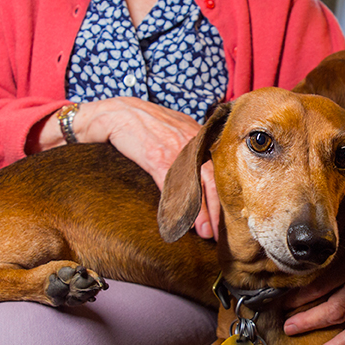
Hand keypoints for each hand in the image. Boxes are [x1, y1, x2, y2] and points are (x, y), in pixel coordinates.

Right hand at [30, 97, 219, 238]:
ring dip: (201, 211)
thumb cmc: (144, 125)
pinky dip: (175, 204)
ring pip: (195, 183)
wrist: (114, 113)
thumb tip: (203, 176)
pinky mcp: (155, 155)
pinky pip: (169, 185)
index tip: (229, 215)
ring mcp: (174, 148)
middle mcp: (191, 141)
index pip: (218, 168)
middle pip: (212, 177)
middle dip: (217, 207)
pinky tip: (178, 220)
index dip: (224, 194)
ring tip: (205, 231)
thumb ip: (190, 149)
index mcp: (198, 136)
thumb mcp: (174, 131)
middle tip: (220, 231)